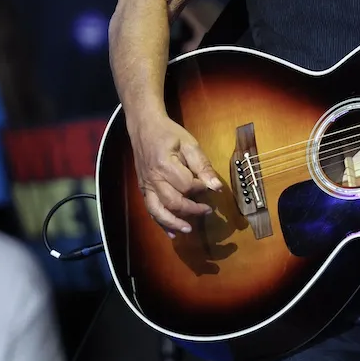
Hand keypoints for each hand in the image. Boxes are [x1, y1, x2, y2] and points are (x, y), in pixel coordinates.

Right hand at [130, 114, 223, 235]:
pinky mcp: (143, 190)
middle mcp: (153, 179)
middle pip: (173, 202)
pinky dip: (161, 223)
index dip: (200, 187)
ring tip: (188, 229)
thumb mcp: (190, 144)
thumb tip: (216, 187)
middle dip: (192, 209)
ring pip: (158, 211)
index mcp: (165, 165)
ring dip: (174, 223)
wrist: (144, 128)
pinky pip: (151, 210)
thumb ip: (202, 166)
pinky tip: (172, 232)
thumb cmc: (169, 134)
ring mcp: (146, 186)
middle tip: (207, 210)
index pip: (187, 185)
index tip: (208, 184)